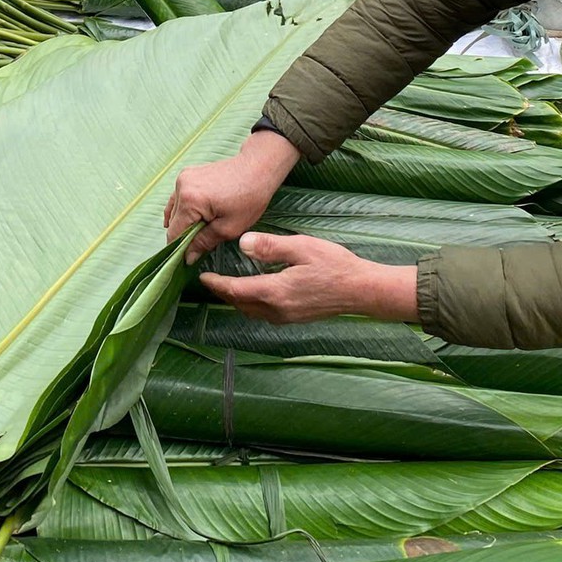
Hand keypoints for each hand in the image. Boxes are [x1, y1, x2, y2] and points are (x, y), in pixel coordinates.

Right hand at [165, 129, 300, 263]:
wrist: (258, 168)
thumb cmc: (250, 198)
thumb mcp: (230, 228)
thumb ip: (204, 243)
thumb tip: (188, 258)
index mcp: (190, 200)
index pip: (175, 234)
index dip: (180, 250)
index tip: (189, 261)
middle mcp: (181, 187)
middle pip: (173, 223)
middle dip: (184, 237)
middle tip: (199, 248)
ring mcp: (182, 178)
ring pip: (174, 211)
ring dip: (183, 224)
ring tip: (200, 233)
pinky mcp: (186, 175)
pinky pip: (177, 199)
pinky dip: (182, 211)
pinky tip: (190, 221)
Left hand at [199, 232, 420, 324]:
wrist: (361, 289)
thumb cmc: (334, 265)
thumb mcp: (301, 247)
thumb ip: (270, 246)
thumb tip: (243, 244)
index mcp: (274, 292)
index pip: (235, 290)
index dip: (215, 284)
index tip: (201, 277)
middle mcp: (276, 310)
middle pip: (239, 303)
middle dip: (222, 293)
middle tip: (209, 280)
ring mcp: (285, 318)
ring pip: (250, 311)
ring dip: (236, 300)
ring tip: (226, 286)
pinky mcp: (294, 318)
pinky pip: (263, 314)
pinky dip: (251, 304)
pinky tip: (253, 292)